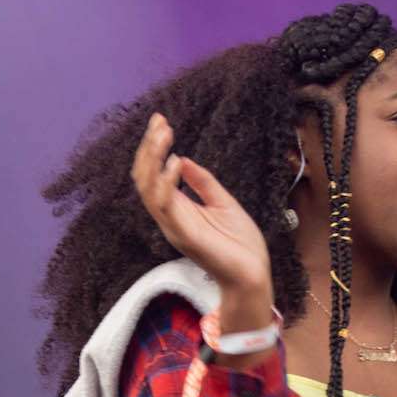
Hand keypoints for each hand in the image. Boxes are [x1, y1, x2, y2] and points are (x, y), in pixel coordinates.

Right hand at [131, 113, 271, 308]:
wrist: (252, 274)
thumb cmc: (240, 244)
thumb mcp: (222, 202)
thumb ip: (202, 182)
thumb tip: (183, 158)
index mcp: (177, 209)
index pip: (153, 175)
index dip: (153, 148)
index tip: (160, 121)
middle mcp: (169, 217)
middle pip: (144, 178)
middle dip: (148, 148)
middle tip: (159, 122)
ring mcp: (174, 226)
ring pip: (148, 189)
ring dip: (152, 159)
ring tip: (163, 135)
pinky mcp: (184, 235)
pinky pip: (166, 206)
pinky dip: (167, 182)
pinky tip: (175, 162)